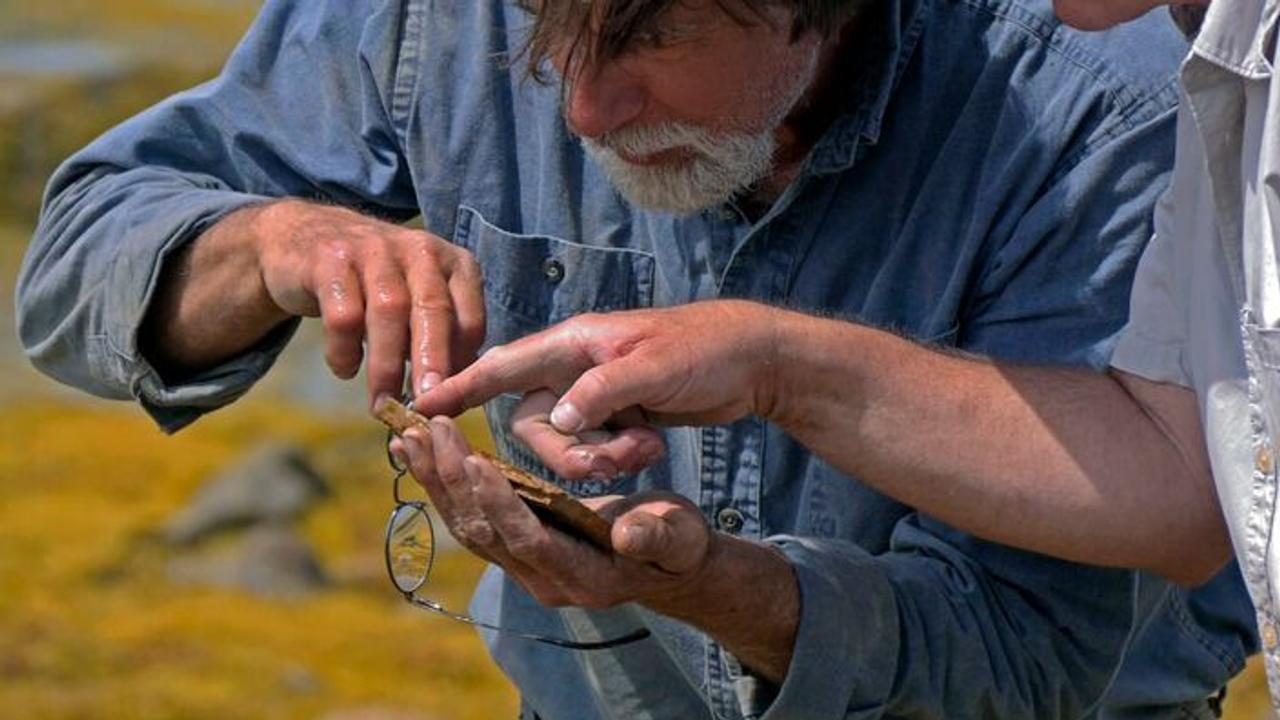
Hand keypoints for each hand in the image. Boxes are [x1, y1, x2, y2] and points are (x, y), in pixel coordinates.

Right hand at [254, 200, 484, 402]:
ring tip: (383, 403)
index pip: (470, 318)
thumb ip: (439, 339)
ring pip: (389, 311)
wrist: (303, 238)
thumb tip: (455, 394)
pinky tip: (345, 369)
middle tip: (426, 405)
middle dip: (431, 362)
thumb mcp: (417, 300)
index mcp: (452, 263)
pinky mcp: (330, 261)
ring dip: (387, 365)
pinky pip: (343, 314)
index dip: (461, 366)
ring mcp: (375, 250)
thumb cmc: (375, 285)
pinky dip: (344, 350)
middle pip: (433, 310)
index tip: (449, 402)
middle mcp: (419, 250)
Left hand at [395, 416, 717, 608]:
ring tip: (408, 438)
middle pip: (483, 533)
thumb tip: (627, 534)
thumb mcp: (677, 536)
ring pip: (468, 527)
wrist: (669, 564)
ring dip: (436, 481)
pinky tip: (424, 453)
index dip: (497, 503)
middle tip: (425, 432)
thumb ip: (654, 536)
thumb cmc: (677, 542)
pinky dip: (445, 484)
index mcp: (580, 577)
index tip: (472, 460)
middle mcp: (542, 580)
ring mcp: (525, 569)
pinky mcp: (516, 549)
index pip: (526, 539)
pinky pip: (471, 518)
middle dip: (451, 482)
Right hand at [417, 300, 784, 477]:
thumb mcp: (652, 367)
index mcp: (572, 344)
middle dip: (570, 452)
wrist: (750, 359)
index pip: (503, 366)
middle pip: (534, 425)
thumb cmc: (703, 348)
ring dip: (600, 457)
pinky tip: (653, 443)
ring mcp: (592, 395)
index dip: (460, 386)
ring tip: (647, 444)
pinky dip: (618, 457)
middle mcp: (573, 369)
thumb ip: (601, 391)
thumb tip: (557, 420)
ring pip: (564, 444)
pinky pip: (593, 451)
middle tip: (618, 454)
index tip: (420, 405)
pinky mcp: (613, 417)